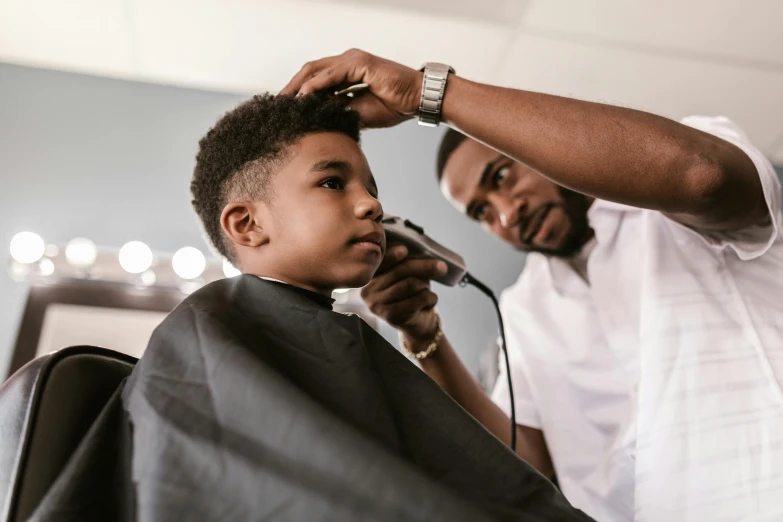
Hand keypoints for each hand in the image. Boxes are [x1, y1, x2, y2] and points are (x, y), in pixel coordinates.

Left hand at [280, 49, 422, 128]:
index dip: (298, 92)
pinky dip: (316, 86)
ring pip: (317, 70)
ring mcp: (353, 60)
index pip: (316, 78)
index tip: (285, 108)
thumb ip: (340, 111)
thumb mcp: (359, 112)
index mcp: (347, 71)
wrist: (417, 99)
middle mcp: (347, 62)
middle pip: (310, 70)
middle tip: (277, 104)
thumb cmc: (394, 105)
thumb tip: (320, 120)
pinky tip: (303, 97)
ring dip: (298, 86)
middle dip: (292, 87)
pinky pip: (332, 74)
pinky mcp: (360, 63)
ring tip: (285, 102)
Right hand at [361, 245, 447, 342]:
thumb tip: (426, 256)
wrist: (416, 322)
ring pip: (410, 284)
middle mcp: (368, 290)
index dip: (392, 255)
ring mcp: (377, 304)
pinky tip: (429, 300)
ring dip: (425, 285)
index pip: (380, 262)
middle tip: (442, 267)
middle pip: (399, 271)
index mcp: (369, 276)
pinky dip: (430, 298)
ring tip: (427, 289)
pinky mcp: (391, 316)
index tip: (404, 250)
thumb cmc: (412, 293)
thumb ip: (409, 263)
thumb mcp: (409, 274)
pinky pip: (417, 299)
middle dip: (423, 266)